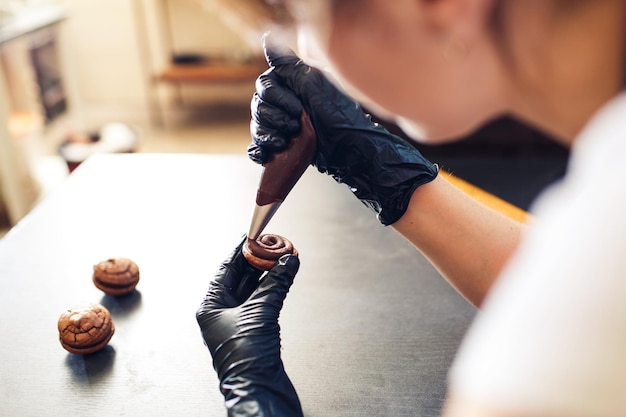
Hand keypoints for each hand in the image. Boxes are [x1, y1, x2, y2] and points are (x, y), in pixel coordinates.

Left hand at [196, 237, 302, 416]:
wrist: (259, 390)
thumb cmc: (247, 358)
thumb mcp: (261, 312)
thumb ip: (275, 283)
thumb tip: (288, 260)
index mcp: (211, 306)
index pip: (226, 269)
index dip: (240, 250)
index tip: (253, 235)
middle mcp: (222, 312)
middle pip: (240, 277)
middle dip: (258, 260)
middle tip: (274, 244)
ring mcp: (238, 322)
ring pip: (254, 289)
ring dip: (269, 274)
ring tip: (284, 257)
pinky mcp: (255, 330)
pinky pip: (264, 301)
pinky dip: (275, 288)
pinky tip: (285, 277)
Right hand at [249, 35, 438, 225]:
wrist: (352, 150)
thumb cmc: (340, 115)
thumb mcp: (315, 84)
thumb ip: (290, 65)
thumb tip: (267, 38)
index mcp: (294, 83)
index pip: (266, 85)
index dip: (277, 98)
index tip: (297, 108)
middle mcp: (287, 101)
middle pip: (259, 106)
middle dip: (273, 118)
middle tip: (294, 126)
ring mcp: (285, 124)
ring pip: (258, 126)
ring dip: (267, 135)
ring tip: (284, 142)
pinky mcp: (285, 145)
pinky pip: (259, 147)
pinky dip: (259, 151)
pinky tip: (266, 155)